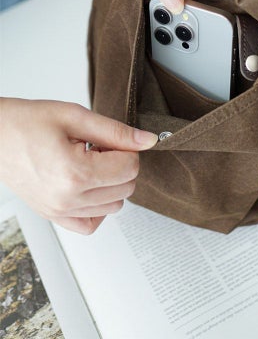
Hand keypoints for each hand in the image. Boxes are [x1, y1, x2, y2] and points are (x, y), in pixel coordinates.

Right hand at [0, 98, 157, 233]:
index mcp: (75, 173)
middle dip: (121, 164)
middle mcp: (68, 199)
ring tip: (90, 162)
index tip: (111, 140)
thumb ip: (116, 131)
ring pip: (115, 206)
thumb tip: (147, 140)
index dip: (127, 149)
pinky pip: (91, 224)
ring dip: (111, 184)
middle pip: (126, 188)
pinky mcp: (54, 216)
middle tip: (100, 147)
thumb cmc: (26, 123)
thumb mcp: (75, 117)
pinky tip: (88, 184)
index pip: (130, 167)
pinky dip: (98, 206)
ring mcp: (60, 212)